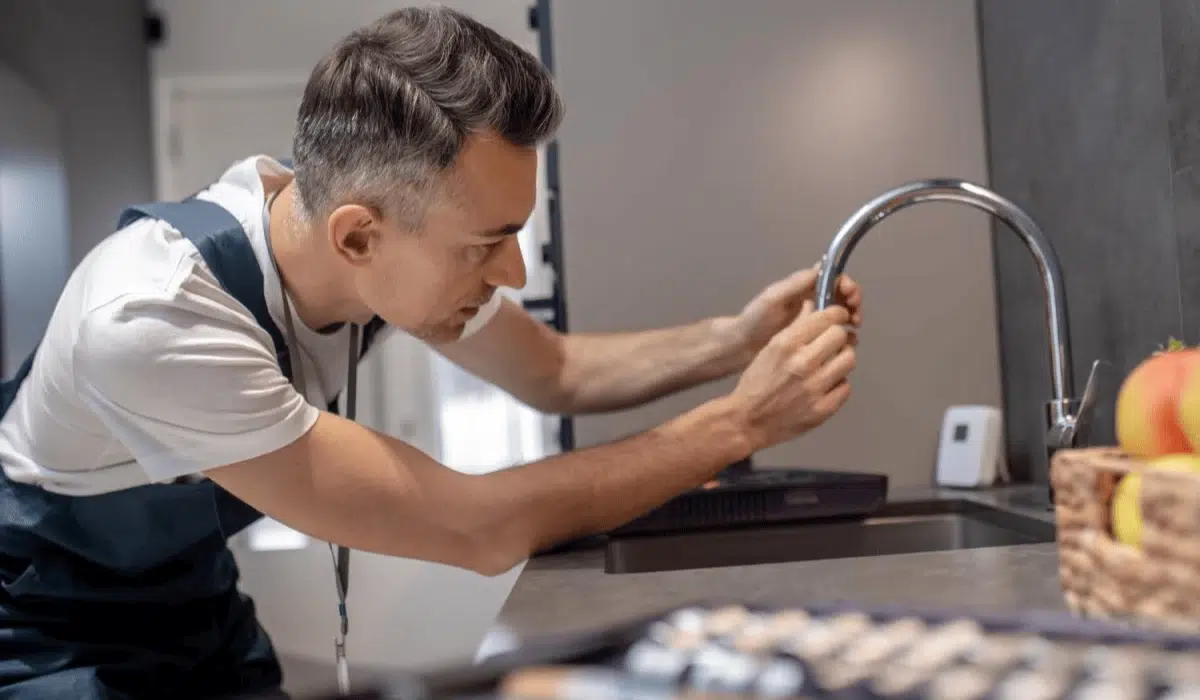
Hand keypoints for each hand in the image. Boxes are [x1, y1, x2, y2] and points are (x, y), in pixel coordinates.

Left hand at [725, 264, 862, 363]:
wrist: (742, 345)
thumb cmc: (755, 319)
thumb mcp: (773, 298)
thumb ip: (796, 284)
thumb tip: (822, 267)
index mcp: (803, 288)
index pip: (832, 279)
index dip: (846, 285)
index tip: (850, 296)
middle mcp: (811, 300)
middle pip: (841, 295)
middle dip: (853, 302)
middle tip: (855, 317)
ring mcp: (812, 319)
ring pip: (841, 313)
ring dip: (852, 318)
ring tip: (853, 330)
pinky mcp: (812, 338)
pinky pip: (834, 333)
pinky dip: (844, 336)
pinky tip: (847, 343)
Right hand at [725, 302, 855, 450]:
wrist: (748, 421)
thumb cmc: (757, 383)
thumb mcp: (770, 348)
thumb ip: (796, 329)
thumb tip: (818, 308)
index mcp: (786, 344)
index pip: (827, 318)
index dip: (836, 315)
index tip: (838, 317)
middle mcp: (802, 363)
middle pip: (841, 336)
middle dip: (838, 337)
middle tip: (831, 343)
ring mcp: (814, 388)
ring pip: (849, 359)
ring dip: (841, 359)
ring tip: (829, 365)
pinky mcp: (823, 409)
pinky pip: (845, 387)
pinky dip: (837, 384)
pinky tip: (824, 386)